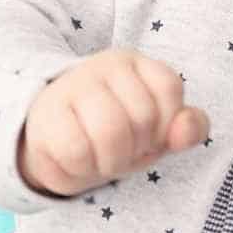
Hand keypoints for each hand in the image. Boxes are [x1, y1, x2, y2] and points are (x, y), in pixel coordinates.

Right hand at [18, 48, 209, 196]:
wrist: (54, 139)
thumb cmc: (116, 133)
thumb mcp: (159, 131)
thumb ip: (187, 128)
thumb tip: (186, 133)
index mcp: (137, 63)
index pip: (168, 88)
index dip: (165, 125)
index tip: (149, 135)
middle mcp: (105, 66)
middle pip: (142, 116)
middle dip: (137, 149)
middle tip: (122, 152)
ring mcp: (73, 86)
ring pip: (109, 133)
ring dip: (111, 163)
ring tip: (102, 160)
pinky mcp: (46, 114)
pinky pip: (76, 151)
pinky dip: (82, 169)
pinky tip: (78, 164)